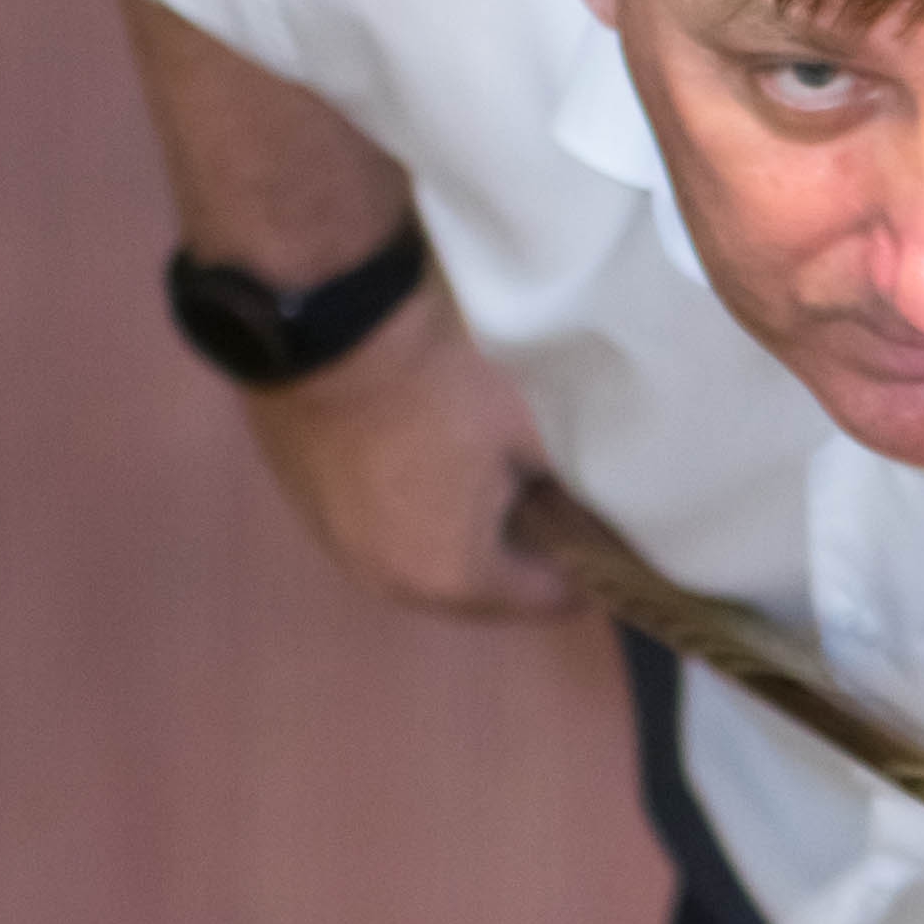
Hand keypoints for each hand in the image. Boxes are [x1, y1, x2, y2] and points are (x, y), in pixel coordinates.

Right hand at [244, 273, 575, 617]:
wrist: (325, 323)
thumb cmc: (440, 381)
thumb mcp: (529, 430)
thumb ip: (573, 485)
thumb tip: (601, 508)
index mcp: (454, 578)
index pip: (544, 600)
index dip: (587, 577)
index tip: (615, 557)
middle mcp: (391, 582)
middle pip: (481, 591)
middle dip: (524, 564)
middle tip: (562, 528)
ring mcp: (341, 547)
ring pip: (426, 562)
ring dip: (465, 542)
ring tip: (504, 501)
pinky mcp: (309, 508)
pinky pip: (382, 531)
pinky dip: (416, 516)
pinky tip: (437, 477)